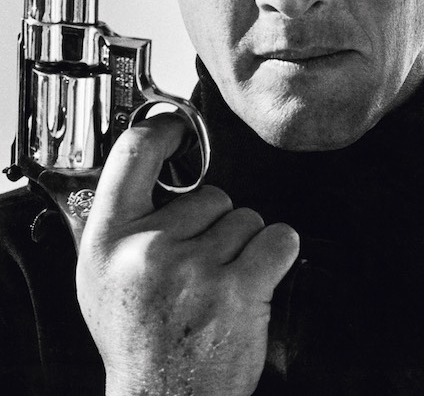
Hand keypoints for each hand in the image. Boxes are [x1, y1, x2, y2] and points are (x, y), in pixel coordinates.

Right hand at [76, 114, 299, 395]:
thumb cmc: (137, 338)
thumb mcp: (102, 276)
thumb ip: (124, 222)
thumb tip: (154, 164)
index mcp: (110, 241)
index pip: (134, 155)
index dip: (162, 131)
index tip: (177, 127)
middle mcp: (149, 250)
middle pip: (212, 194)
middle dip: (214, 225)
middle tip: (197, 267)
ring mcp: (195, 269)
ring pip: (246, 218)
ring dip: (242, 246)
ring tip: (218, 284)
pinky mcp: (239, 289)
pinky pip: (278, 238)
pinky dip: (275, 254)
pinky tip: (254, 280)